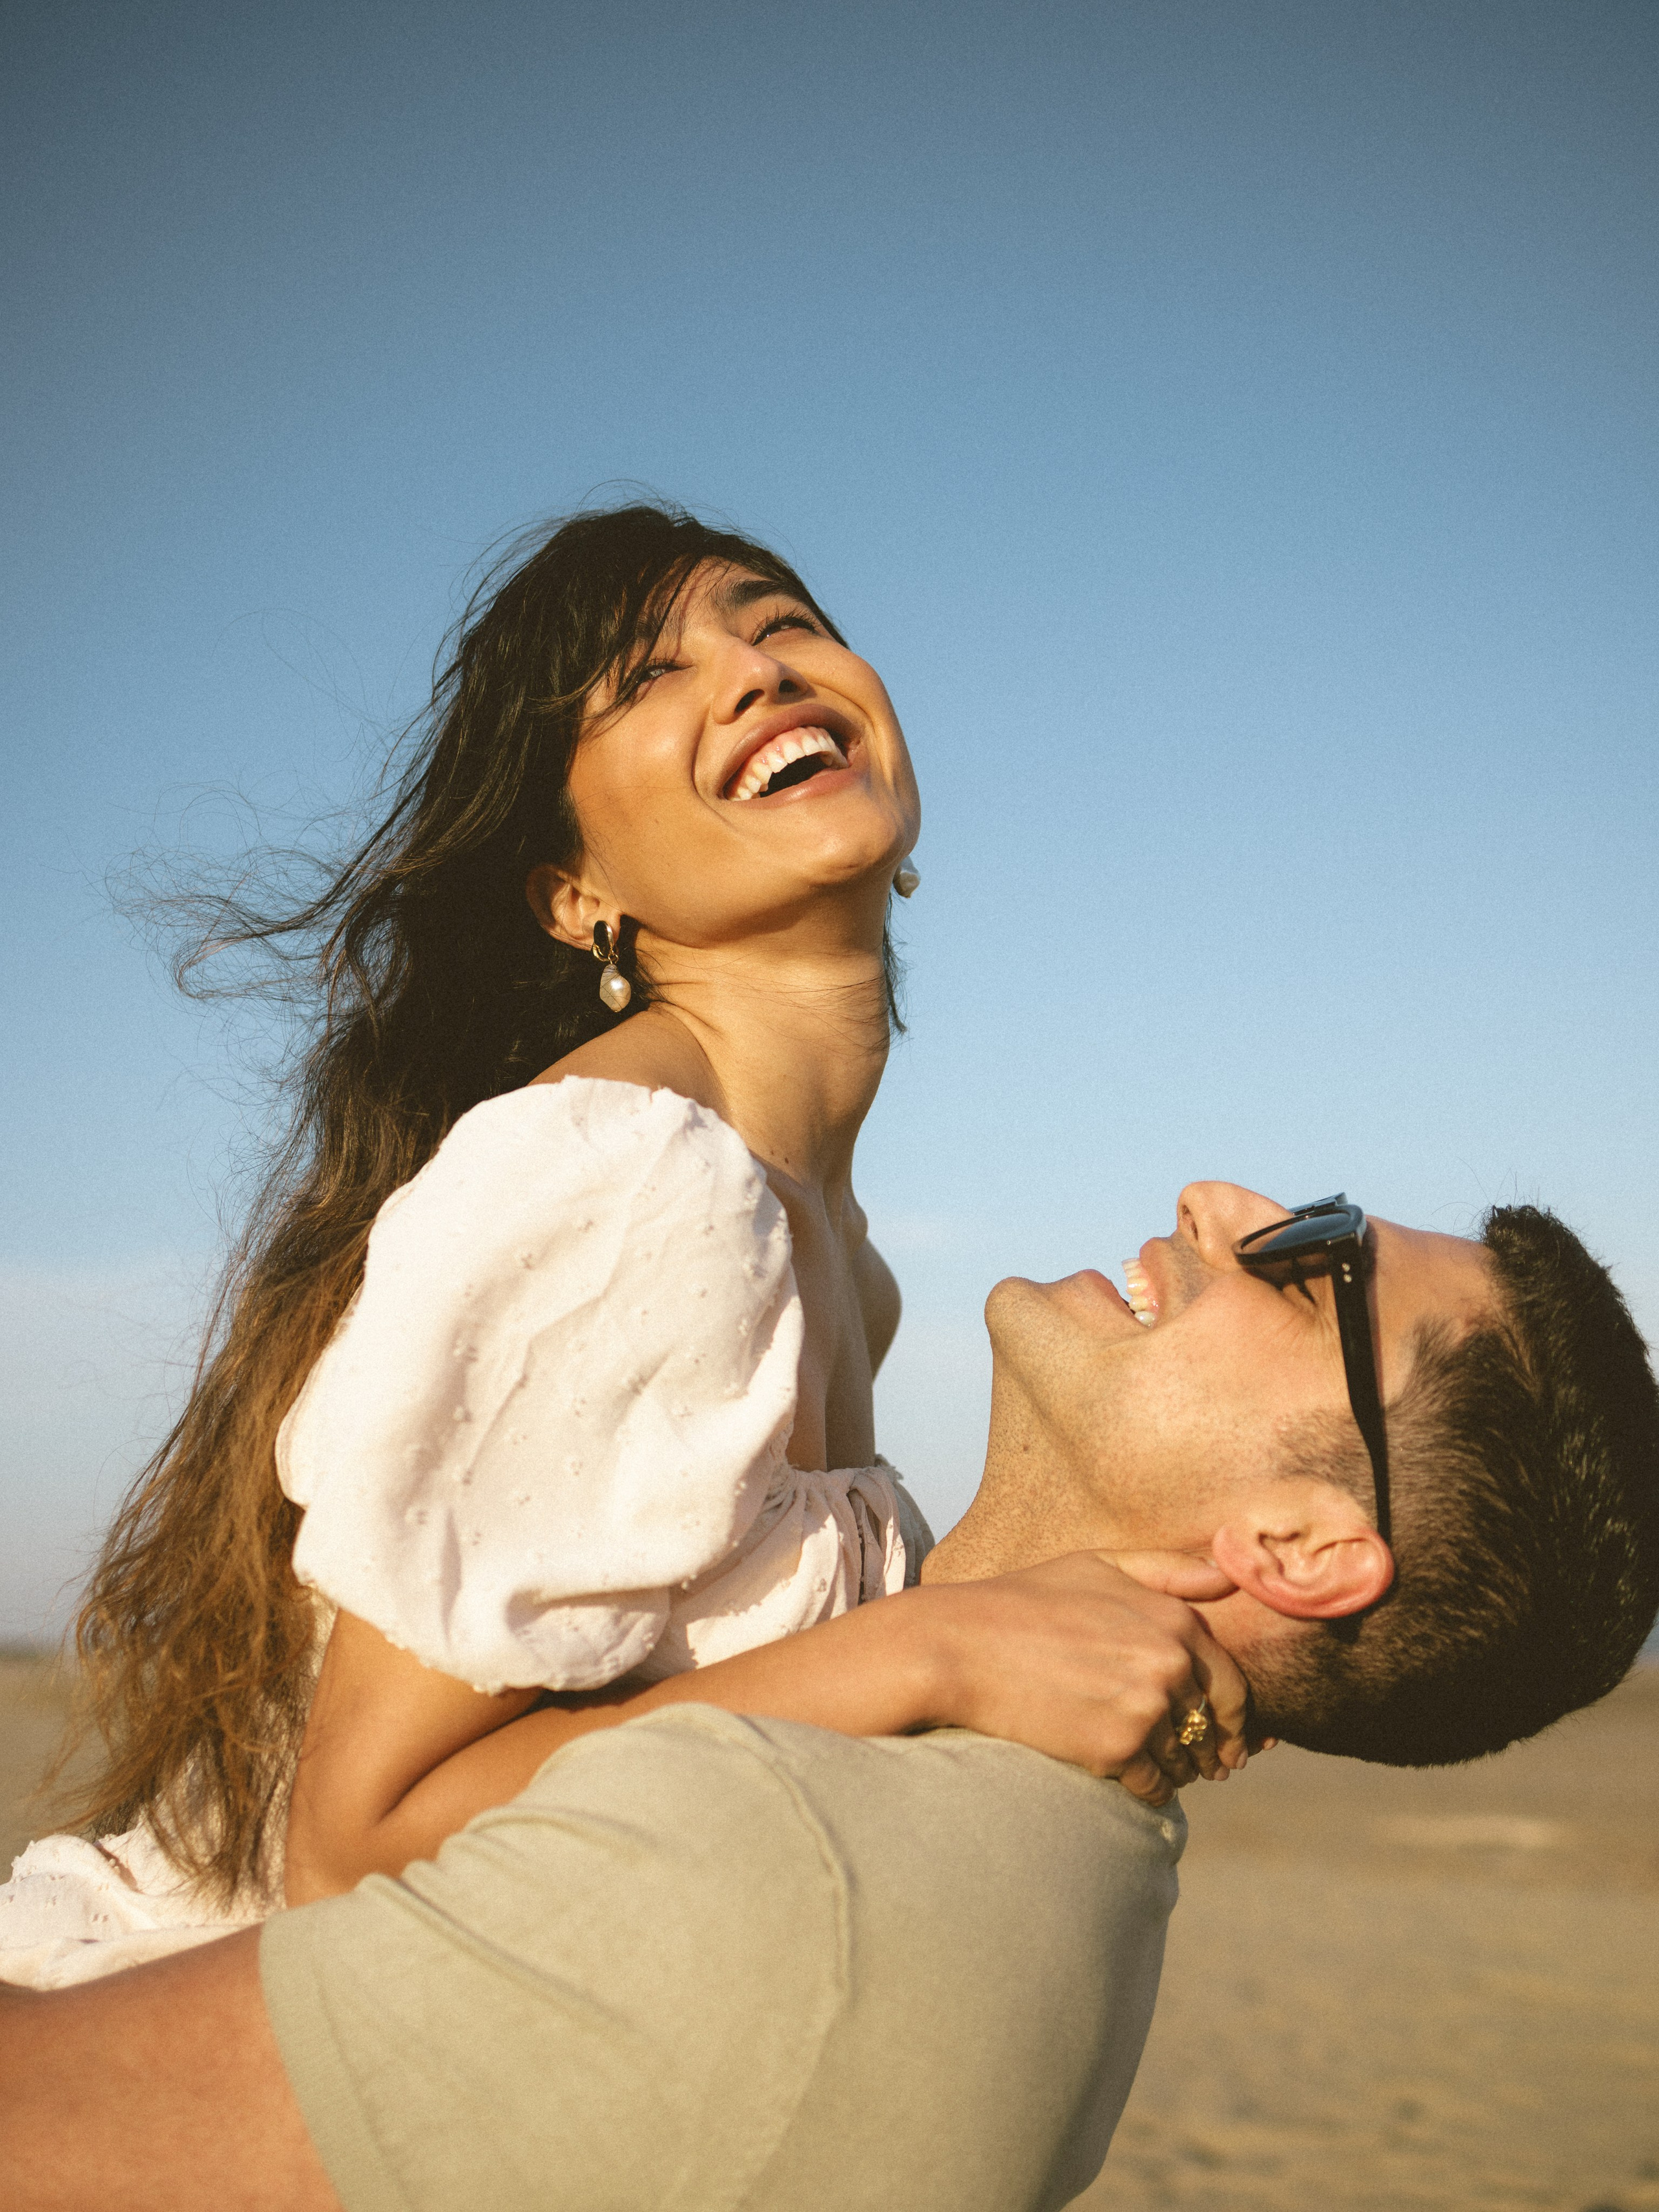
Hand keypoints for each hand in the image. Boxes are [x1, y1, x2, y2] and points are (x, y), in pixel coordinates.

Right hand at [915, 1550, 1248, 1807]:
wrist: (960, 1646)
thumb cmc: (1025, 1600)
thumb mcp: (1097, 1565)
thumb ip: (1168, 1569)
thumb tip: (1227, 1575)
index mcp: (1175, 1620)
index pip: (1233, 1684)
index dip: (1234, 1718)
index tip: (1229, 1738)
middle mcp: (1171, 1663)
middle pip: (1213, 1728)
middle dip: (1209, 1750)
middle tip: (1203, 1768)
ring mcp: (1146, 1708)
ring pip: (1186, 1761)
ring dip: (1178, 1771)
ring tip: (1157, 1769)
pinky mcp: (1116, 1750)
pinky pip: (1155, 1786)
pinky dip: (1149, 1789)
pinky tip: (1129, 1780)